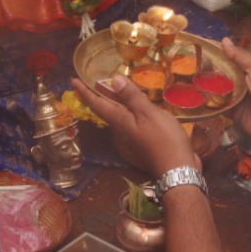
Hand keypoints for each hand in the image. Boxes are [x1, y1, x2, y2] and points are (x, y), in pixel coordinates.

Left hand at [71, 74, 196, 177]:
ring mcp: (129, 144)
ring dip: (121, 108)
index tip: (73, 81)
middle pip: (108, 112)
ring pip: (121, 121)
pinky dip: (133, 118)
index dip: (85, 92)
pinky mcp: (139, 149)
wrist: (177, 171)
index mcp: (119, 122)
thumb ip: (132, 97)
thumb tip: (113, 79)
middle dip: (104, 97)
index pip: (97, 104)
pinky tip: (144, 115)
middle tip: (103, 82)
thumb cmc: (164, 139)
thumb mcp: (149, 113)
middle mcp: (119, 133)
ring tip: (128, 94)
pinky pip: (131, 129)